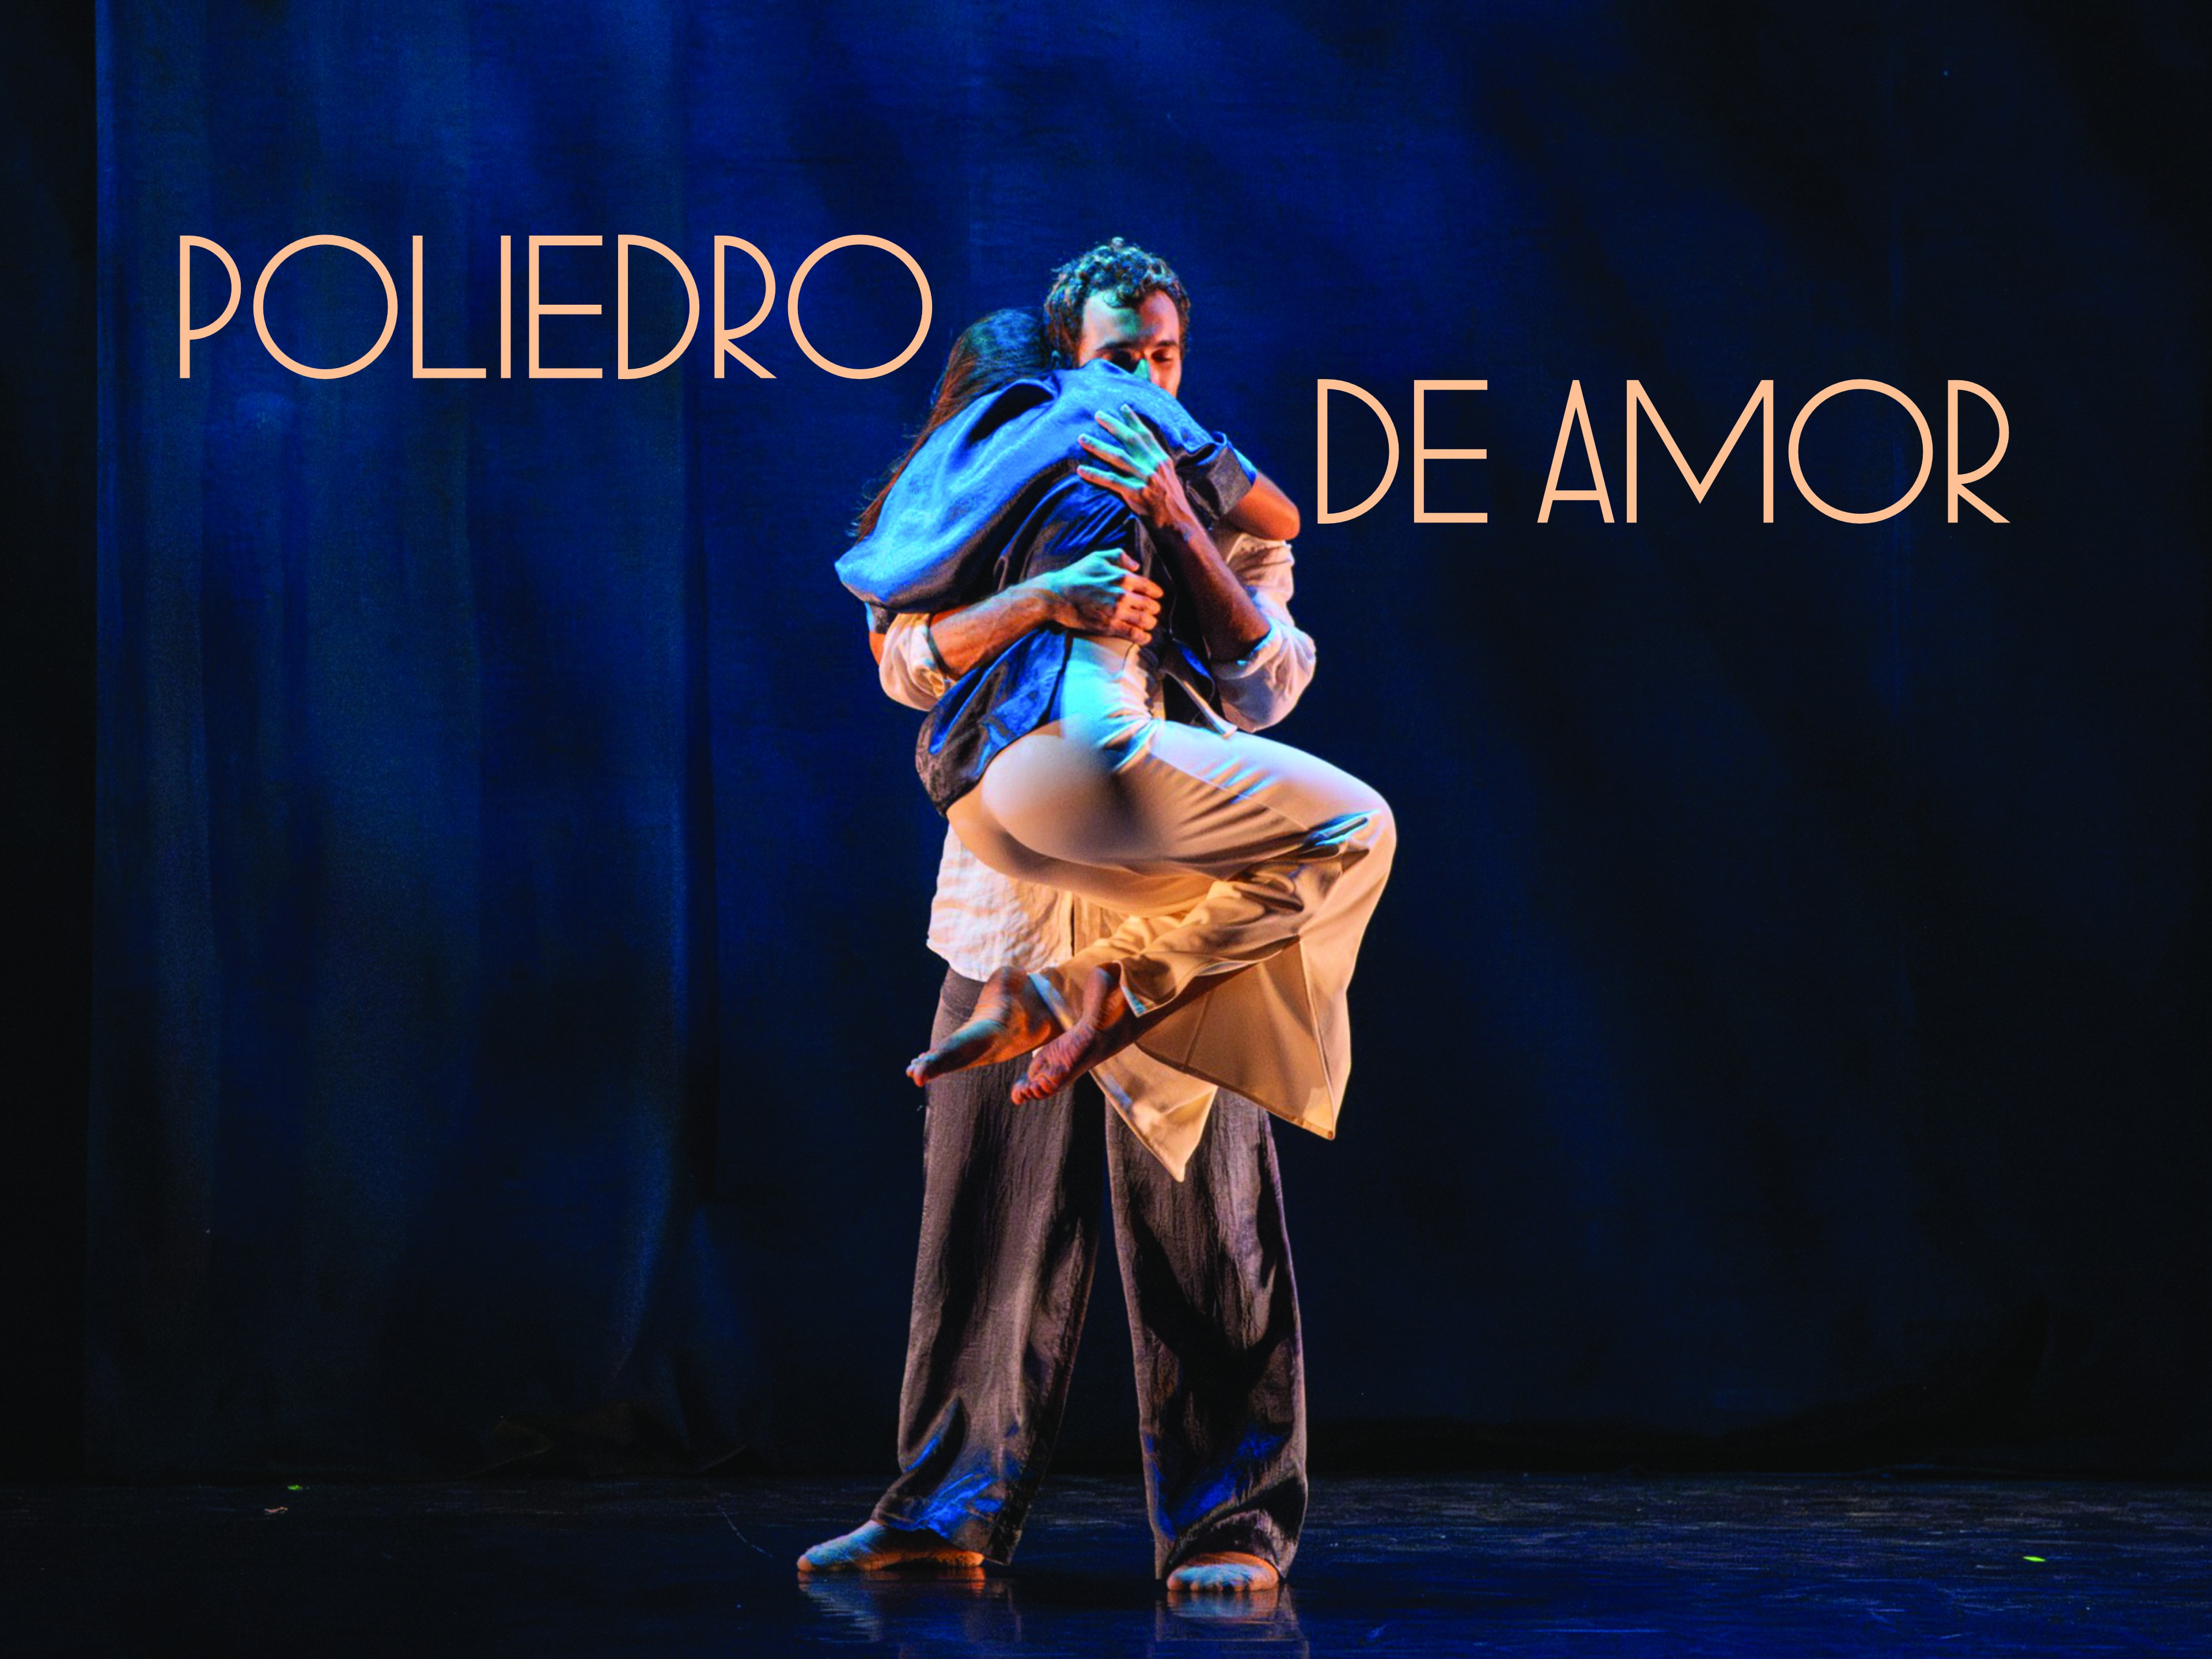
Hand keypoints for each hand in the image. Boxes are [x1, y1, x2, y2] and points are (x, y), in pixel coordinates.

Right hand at [1035, 548, 1163, 644]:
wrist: (1057, 595)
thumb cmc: (1076, 574)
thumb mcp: (1097, 557)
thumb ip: (1120, 556)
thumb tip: (1136, 565)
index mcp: (1122, 577)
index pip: (1149, 587)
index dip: (1156, 593)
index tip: (1157, 596)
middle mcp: (1123, 595)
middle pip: (1150, 606)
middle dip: (1154, 609)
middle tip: (1152, 611)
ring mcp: (1117, 612)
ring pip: (1145, 621)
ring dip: (1150, 623)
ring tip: (1149, 624)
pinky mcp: (1109, 626)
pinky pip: (1133, 634)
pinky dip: (1143, 637)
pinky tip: (1145, 638)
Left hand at [1076, 405, 1200, 534]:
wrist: (1178, 526)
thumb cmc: (1171, 506)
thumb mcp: (1168, 480)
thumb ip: (1154, 466)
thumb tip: (1139, 457)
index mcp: (1162, 461)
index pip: (1146, 435)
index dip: (1134, 420)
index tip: (1123, 407)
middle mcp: (1154, 466)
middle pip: (1130, 440)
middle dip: (1113, 426)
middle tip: (1098, 415)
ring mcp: (1145, 479)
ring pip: (1117, 457)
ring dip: (1098, 446)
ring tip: (1082, 438)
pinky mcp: (1136, 494)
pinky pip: (1111, 481)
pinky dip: (1095, 475)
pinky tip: (1082, 470)